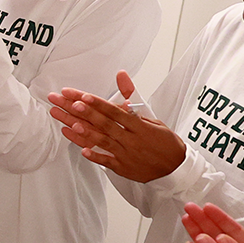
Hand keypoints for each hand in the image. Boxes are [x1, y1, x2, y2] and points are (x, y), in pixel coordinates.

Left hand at [46, 71, 187, 181]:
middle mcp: (131, 139)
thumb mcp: (151, 116)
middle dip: (84, 112)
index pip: (115, 111)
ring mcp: (126, 154)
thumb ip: (132, 96)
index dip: (98, 103)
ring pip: (103, 141)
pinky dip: (95, 156)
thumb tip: (120, 74)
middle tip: (68, 103)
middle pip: (104, 124)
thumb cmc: (163, 140)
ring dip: (85, 132)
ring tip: (69, 123)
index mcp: (139, 125)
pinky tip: (83, 151)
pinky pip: (107, 162)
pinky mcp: (123, 167)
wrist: (176, 167)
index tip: (82, 96)